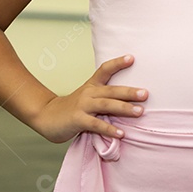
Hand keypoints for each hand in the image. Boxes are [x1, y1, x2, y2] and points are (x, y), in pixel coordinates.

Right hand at [31, 54, 147, 143]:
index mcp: (92, 85)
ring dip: (124, 108)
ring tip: (140, 112)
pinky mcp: (78, 120)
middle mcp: (88, 93)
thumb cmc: (72, 109)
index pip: (105, 69)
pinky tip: (121, 133)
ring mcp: (82, 106)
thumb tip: (131, 101)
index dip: (118, 63)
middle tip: (146, 93)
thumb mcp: (88, 97)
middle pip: (111, 90)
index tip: (132, 58)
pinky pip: (96, 124)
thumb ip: (105, 97)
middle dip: (130, 92)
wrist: (46, 117)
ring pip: (106, 105)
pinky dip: (109, 129)